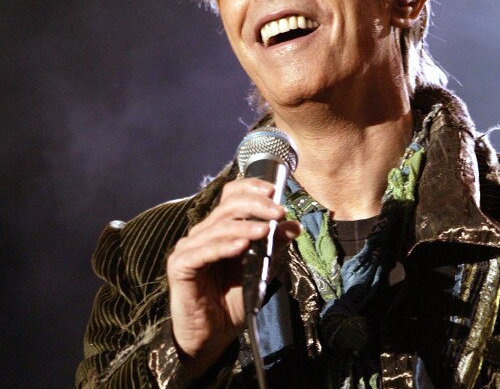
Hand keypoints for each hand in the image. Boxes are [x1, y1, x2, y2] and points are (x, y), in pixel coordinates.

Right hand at [166, 178, 300, 376]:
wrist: (211, 337)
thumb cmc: (233, 301)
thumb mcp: (261, 271)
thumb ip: (274, 247)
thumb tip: (294, 225)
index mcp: (219, 228)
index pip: (231, 196)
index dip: (250, 188)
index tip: (273, 189)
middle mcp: (202, 233)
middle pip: (227, 207)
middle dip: (256, 205)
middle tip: (278, 212)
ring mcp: (189, 248)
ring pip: (218, 227)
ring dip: (245, 226)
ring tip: (266, 230)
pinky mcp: (180, 266)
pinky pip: (204, 251)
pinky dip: (224, 246)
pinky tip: (242, 246)